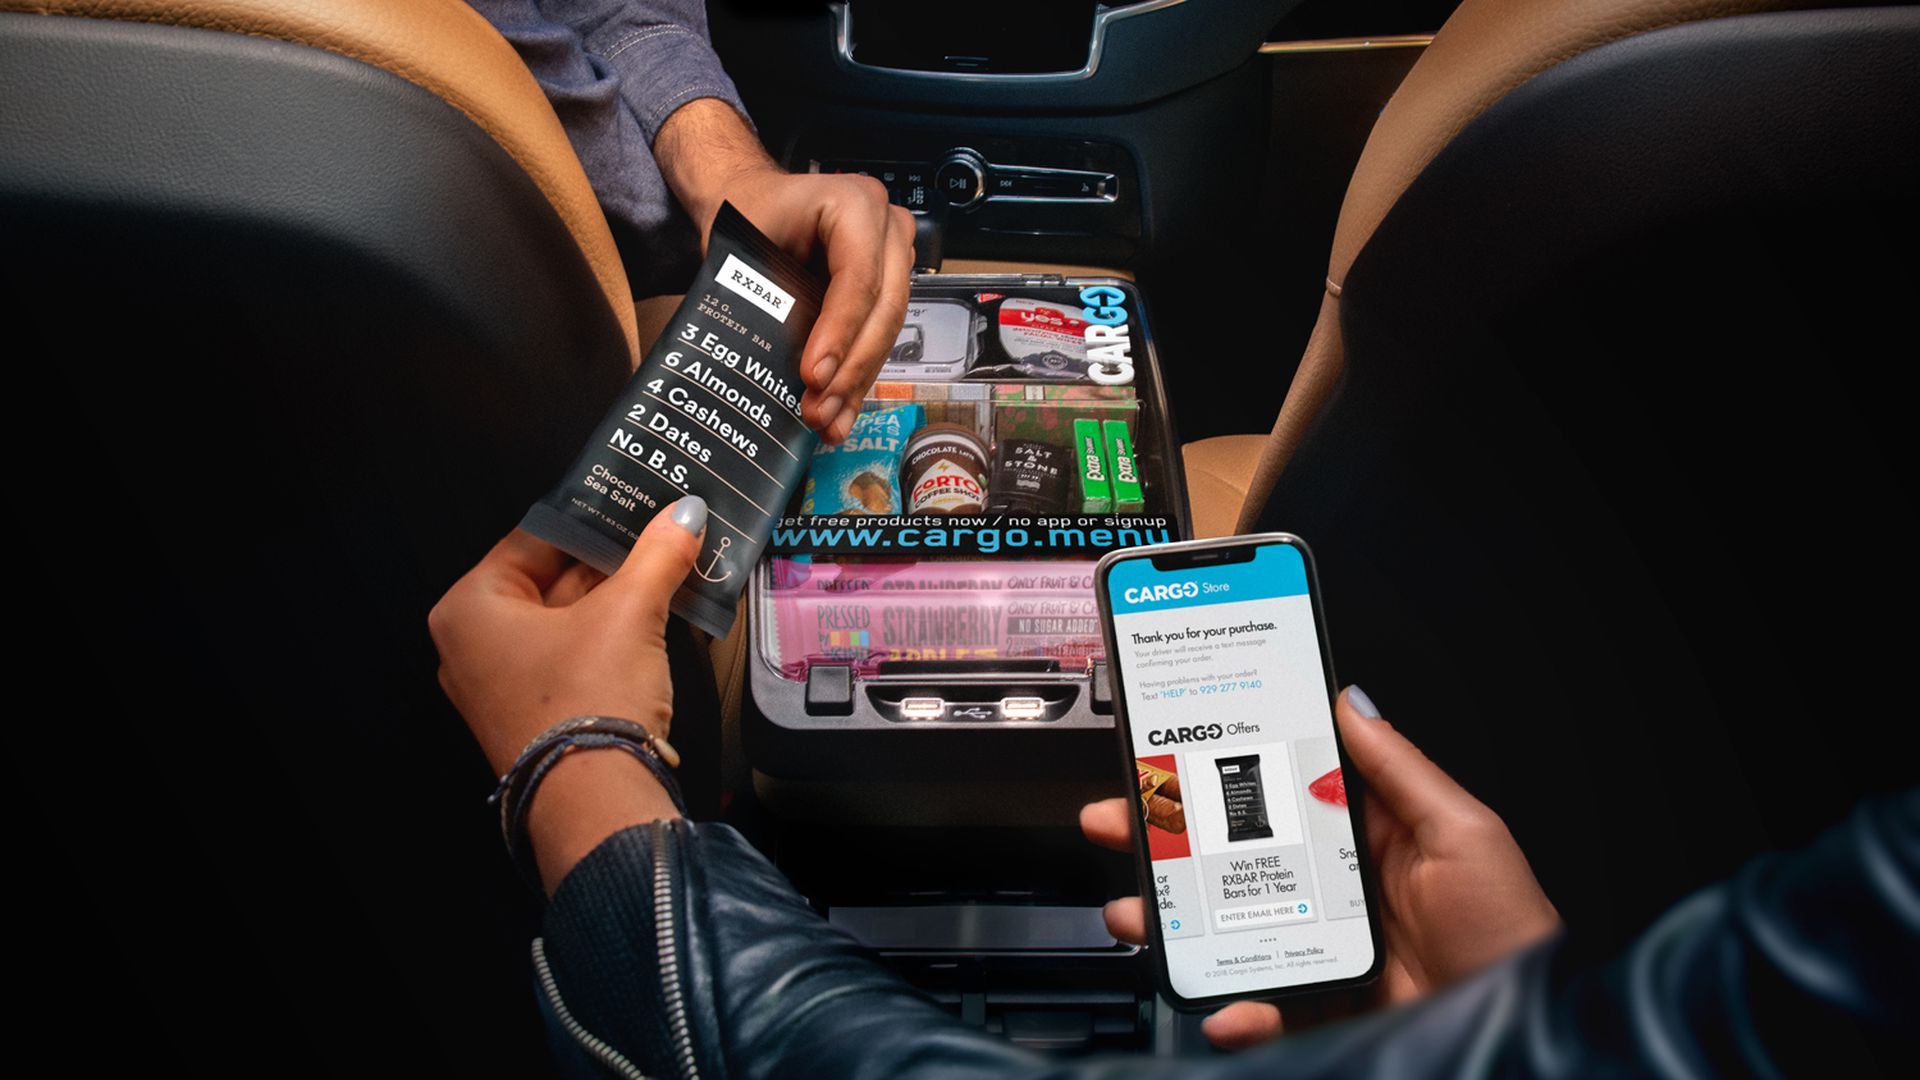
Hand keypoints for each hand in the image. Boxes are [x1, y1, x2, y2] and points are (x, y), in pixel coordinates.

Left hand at [428, 497, 707, 888]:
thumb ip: (657, 554)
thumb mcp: (630, 613)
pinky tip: (654, 616)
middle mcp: (471, 644)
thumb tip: (687, 510)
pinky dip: (607, 636)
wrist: (598, 802)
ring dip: (615, 598)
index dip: (592, 518)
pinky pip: (569, 657)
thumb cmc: (592, 695)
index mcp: (470, 607)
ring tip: (667, 567)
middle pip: (549, 580)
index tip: (635, 501)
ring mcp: (499, 686)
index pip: (534, 539)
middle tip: (659, 533)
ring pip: (564, 620)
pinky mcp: (532, 716)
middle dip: (609, 561)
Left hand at [655, 99, 914, 443]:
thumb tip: (780, 374)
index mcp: (856, 203)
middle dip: (851, 369)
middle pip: (883, 309)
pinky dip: (857, 377)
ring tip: (828, 423)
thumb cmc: (748, 216)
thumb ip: (772, 299)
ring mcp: (896, 258)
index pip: (859, 278)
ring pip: (886, 331)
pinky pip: (879, 337)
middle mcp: (888, 228)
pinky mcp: (890, 288)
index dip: (840, 333)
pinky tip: (842, 414)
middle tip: (819, 410)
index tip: (813, 377)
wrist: (756, 201)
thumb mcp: (750, 246)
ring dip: (856, 382)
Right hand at [1081, 687, 1559, 1049]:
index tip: (1166, 748)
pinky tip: (1224, 1007)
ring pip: (1226, 925)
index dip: (1219, 767)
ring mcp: (1319, 949)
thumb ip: (1399, 769)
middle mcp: (1333, 889)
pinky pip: (1258, 1006)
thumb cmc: (1512, 934)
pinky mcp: (1317, 1007)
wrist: (1527, 1040)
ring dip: (1171, 919)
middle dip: (1164, 837)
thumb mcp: (1464, 832)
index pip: (1276, 788)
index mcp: (1365, 836)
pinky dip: (1232, 1009)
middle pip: (1231, 855)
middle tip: (1115, 820)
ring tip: (1138, 911)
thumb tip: (1349, 700)